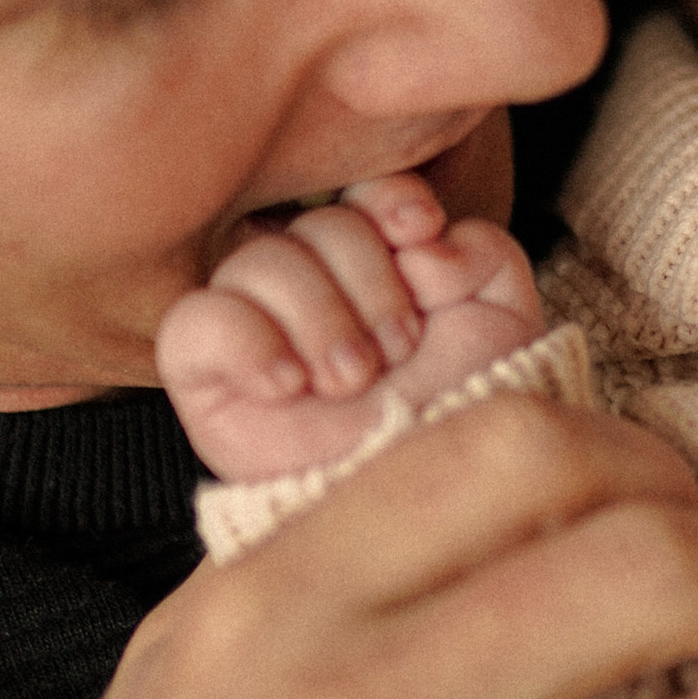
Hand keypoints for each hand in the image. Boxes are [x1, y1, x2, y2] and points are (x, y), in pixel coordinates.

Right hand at [158, 170, 545, 481]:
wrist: (420, 505)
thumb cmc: (459, 418)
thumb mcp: (503, 324)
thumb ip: (483, 252)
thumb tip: (421, 240)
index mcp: (374, 265)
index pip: (361, 193)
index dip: (388, 200)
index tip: (420, 235)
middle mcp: (310, 287)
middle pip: (316, 224)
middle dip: (369, 281)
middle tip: (397, 350)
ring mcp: (253, 326)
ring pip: (258, 259)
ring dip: (319, 316)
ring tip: (352, 380)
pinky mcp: (205, 374)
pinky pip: (194, 320)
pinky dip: (246, 341)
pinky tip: (288, 383)